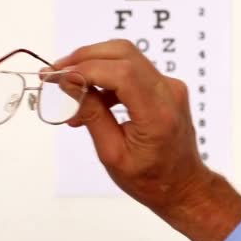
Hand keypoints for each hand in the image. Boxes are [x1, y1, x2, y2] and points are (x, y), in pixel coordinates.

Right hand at [55, 40, 240, 240]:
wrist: (183, 186)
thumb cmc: (150, 180)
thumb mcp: (112, 154)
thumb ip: (92, 115)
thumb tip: (69, 82)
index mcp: (157, 115)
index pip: (121, 73)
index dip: (85, 68)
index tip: (56, 77)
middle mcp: (169, 93)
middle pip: (124, 54)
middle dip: (85, 58)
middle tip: (56, 74)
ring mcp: (171, 88)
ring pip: (127, 58)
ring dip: (94, 67)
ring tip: (69, 91)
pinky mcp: (167, 88)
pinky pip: (134, 71)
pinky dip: (108, 78)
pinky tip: (90, 100)